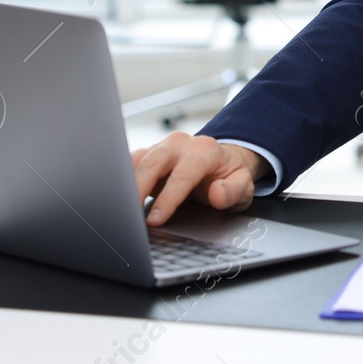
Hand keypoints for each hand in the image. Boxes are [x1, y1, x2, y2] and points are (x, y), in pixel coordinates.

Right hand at [132, 132, 266, 225]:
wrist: (222, 162)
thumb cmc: (229, 176)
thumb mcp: (243, 186)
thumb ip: (233, 191)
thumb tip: (216, 194)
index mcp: (205, 150)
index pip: (183, 174)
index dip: (168, 198)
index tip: (156, 219)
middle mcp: (181, 144)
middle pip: (153, 162)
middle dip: (138, 188)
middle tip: (129, 214)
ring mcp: (162, 147)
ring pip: (137, 161)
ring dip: (126, 184)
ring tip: (121, 209)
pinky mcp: (148, 154)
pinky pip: (130, 163)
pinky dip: (122, 180)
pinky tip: (119, 198)